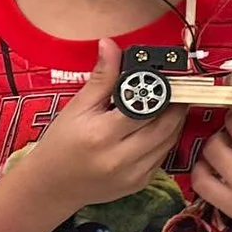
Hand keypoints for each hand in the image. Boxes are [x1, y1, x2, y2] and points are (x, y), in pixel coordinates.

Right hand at [13, 39, 186, 213]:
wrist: (51, 186)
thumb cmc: (60, 143)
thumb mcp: (76, 107)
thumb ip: (101, 78)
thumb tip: (110, 45)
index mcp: (101, 135)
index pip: (146, 108)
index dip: (162, 91)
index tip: (170, 77)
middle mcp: (120, 158)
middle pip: (165, 126)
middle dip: (176, 104)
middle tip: (180, 88)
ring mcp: (132, 175)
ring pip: (169, 141)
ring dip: (175, 121)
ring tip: (173, 103)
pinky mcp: (139, 183)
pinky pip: (163, 156)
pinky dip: (166, 139)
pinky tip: (160, 126)